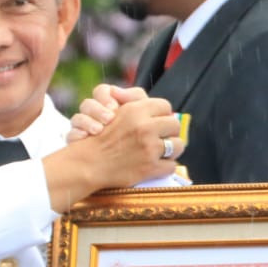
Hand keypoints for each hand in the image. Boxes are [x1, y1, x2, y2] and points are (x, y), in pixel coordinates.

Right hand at [45, 97, 183, 210]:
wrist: (89, 164)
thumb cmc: (100, 137)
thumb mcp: (115, 111)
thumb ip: (133, 99)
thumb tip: (149, 99)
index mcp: (136, 111)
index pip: (164, 106)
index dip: (163, 114)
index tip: (160, 121)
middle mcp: (145, 127)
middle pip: (175, 124)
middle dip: (170, 131)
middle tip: (164, 137)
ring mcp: (149, 148)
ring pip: (178, 145)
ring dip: (172, 149)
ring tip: (164, 151)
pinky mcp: (150, 168)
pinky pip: (171, 166)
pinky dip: (165, 167)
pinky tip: (157, 165)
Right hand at [67, 84, 148, 141]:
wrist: (124, 163)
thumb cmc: (136, 137)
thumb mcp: (141, 115)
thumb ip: (135, 98)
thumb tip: (116, 91)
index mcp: (107, 106)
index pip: (101, 91)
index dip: (105, 96)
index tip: (114, 107)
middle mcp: (94, 116)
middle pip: (87, 104)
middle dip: (97, 110)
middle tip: (109, 119)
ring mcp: (84, 130)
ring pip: (77, 118)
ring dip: (87, 122)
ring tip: (98, 130)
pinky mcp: (77, 145)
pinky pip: (70, 135)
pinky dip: (77, 135)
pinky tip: (86, 138)